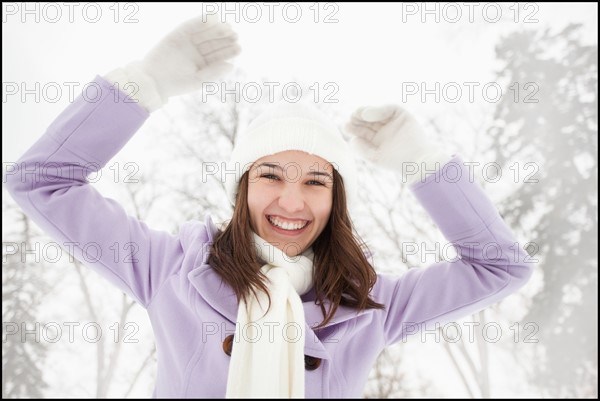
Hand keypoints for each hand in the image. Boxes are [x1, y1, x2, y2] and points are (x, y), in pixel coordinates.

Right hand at [105, 14, 240, 111]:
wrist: (153, 80)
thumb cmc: (176, 84)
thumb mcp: (198, 80)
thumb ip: (214, 72)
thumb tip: (232, 66)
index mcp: (203, 64)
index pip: (219, 55)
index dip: (228, 51)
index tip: (239, 47)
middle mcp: (197, 52)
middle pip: (214, 42)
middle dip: (224, 38)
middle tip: (235, 35)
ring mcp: (188, 42)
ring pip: (205, 33)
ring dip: (216, 29)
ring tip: (227, 27)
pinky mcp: (178, 34)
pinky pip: (191, 26)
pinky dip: (201, 21)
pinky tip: (212, 19)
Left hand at [344, 105, 450, 183]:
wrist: (416, 161)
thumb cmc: (396, 162)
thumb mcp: (375, 157)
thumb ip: (362, 149)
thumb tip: (352, 140)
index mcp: (377, 139)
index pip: (363, 130)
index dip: (354, 128)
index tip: (346, 127)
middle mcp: (384, 129)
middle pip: (368, 120)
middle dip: (358, 119)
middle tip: (350, 119)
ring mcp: (394, 122)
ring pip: (377, 113)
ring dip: (366, 112)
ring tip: (356, 114)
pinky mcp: (403, 115)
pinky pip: (390, 108)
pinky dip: (379, 109)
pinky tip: (368, 115)